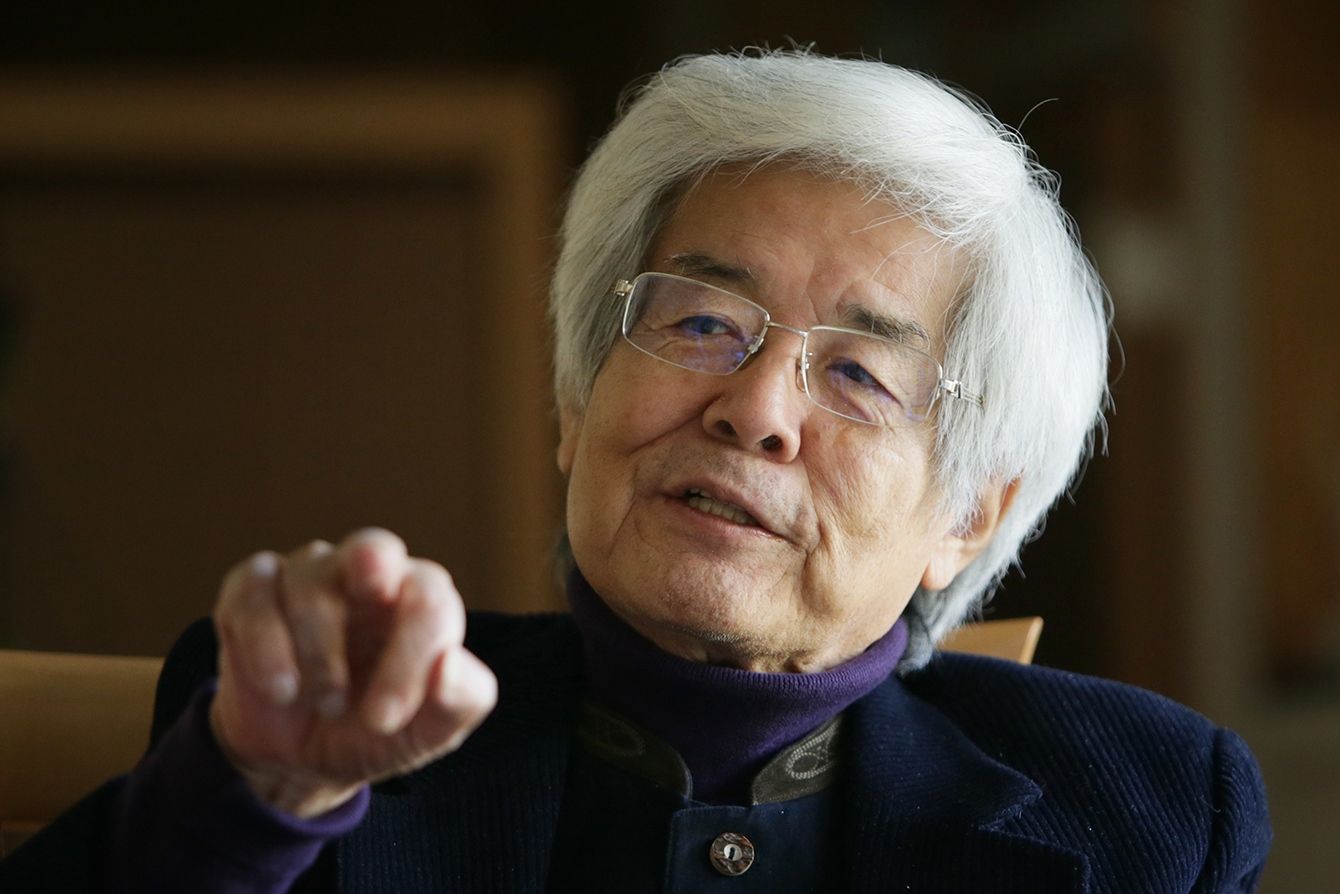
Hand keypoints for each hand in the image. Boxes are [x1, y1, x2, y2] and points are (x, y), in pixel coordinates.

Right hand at [208, 529, 496, 818]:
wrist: (302, 758)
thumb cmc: (377, 731)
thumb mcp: (428, 733)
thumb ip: (459, 701)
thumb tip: (450, 663)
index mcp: (420, 602)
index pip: (429, 601)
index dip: (410, 656)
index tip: (385, 719)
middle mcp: (367, 576)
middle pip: (373, 546)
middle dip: (371, 567)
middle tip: (372, 595)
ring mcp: (308, 576)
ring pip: (309, 581)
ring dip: (316, 653)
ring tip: (323, 702)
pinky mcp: (253, 590)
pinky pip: (254, 592)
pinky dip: (262, 644)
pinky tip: (278, 688)